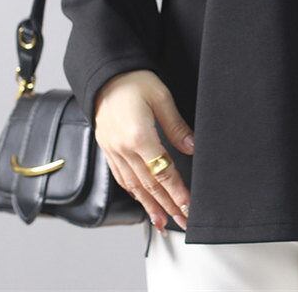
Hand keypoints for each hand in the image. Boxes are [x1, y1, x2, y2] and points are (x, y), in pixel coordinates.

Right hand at [93, 69, 193, 232]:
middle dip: (167, 205)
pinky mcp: (107, 148)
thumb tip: (191, 146)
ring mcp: (113, 150)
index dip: (176, 191)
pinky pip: (120, 176)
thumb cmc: (135, 81)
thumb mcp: (161, 97)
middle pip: (149, 184)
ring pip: (133, 185)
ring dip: (149, 205)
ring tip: (162, 221)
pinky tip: (140, 200)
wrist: (106, 75)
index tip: (188, 206)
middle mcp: (123, 148)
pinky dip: (132, 192)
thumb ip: (176, 125)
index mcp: (139, 135)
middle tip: (182, 221)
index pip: (162, 171)